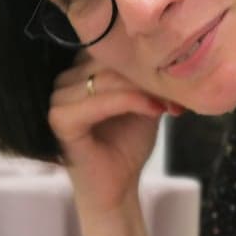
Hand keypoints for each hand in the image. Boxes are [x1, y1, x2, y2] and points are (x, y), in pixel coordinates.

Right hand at [47, 58, 177, 217]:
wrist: (117, 189)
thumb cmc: (126, 146)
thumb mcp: (143, 101)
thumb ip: (146, 76)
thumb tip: (170, 49)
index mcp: (79, 70)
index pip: (111, 46)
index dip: (144, 58)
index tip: (178, 77)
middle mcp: (63, 80)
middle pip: (108, 60)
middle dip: (146, 74)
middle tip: (178, 93)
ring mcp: (57, 100)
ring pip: (106, 78)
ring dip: (142, 88)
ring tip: (169, 103)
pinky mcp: (59, 120)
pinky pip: (98, 101)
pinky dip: (129, 101)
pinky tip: (154, 111)